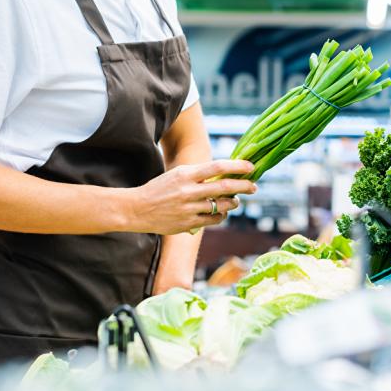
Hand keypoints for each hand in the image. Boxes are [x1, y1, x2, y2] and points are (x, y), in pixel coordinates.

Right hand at [126, 159, 256, 234]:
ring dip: (233, 202)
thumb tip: (224, 174)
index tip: (250, 167)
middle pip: (224, 187)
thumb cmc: (159, 189)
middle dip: (243, 187)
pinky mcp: (188, 224)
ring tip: (235, 200)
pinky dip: (221, 216)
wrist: (137, 209)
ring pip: (221, 205)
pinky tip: (221, 212)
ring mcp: (189, 209)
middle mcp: (189, 191)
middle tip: (254, 187)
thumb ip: (198, 175)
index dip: (237, 167)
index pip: (217, 167)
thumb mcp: (177, 175)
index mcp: (185, 175)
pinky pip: (213, 220)